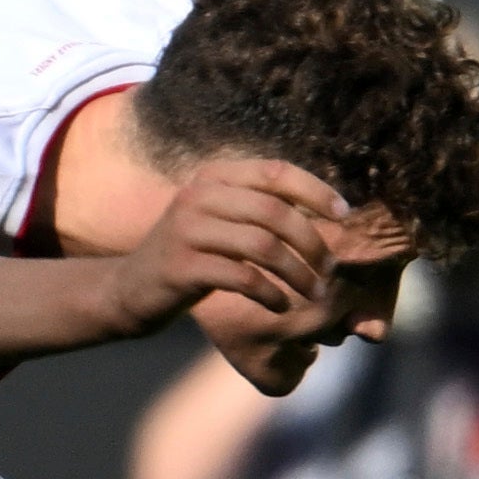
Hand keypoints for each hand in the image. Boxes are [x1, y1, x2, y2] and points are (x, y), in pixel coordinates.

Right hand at [103, 157, 341, 341]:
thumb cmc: (191, 256)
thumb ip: (256, 208)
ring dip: (298, 273)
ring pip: (262, 246)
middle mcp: (198, 196)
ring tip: (315, 293)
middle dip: (312, 242)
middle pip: (274, 211)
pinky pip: (242, 277)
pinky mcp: (182, 266)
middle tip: (330, 270)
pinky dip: (271, 294)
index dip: (316, 190)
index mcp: (214, 178)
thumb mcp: (219, 220)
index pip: (276, 171)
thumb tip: (324, 205)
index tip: (346, 215)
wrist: (131, 288)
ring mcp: (187, 230)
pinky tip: (281, 306)